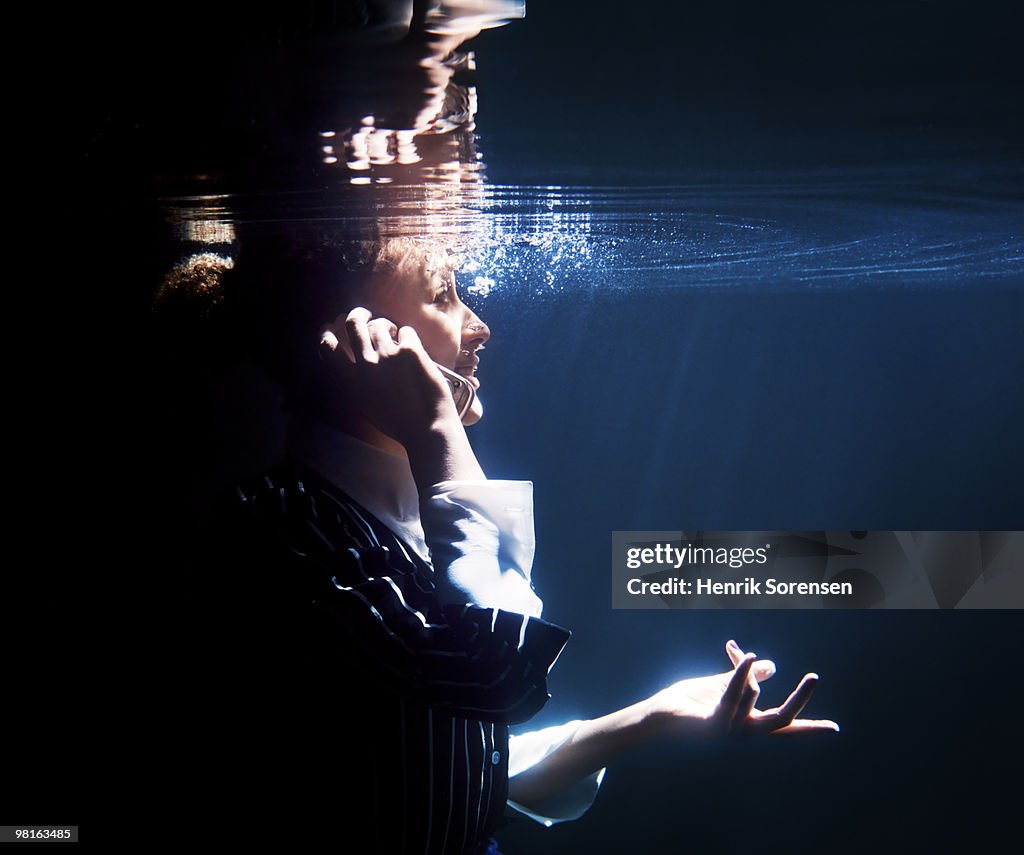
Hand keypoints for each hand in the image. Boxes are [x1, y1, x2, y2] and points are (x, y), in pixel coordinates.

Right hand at [319, 307, 457, 446]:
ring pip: (380, 324)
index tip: (332, 327)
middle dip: (358, 314)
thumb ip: (356, 382)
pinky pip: (406, 330)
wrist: (427, 430)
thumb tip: (354, 362)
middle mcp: (366, 365)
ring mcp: (387, 355)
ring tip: (396, 336)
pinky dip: (409, 337)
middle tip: (366, 315)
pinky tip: (415, 349)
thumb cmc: (399, 423)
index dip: (327, 333)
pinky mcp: (410, 351)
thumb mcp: (365, 405)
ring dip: (387, 326)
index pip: (327, 347)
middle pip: (353, 323)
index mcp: (351, 381)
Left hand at [644, 640, 839, 738]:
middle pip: (782, 721)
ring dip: (744, 666)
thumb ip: (745, 677)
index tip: (836, 728)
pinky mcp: (713, 724)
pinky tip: (745, 653)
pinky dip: (740, 672)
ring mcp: (729, 732)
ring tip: (736, 649)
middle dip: (800, 700)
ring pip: (753, 694)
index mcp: (748, 726)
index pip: (784, 728)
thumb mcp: (722, 684)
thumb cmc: (687, 701)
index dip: (810, 728)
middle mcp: (743, 734)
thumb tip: (772, 665)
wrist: (657, 713)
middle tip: (815, 676)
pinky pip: (733, 694)